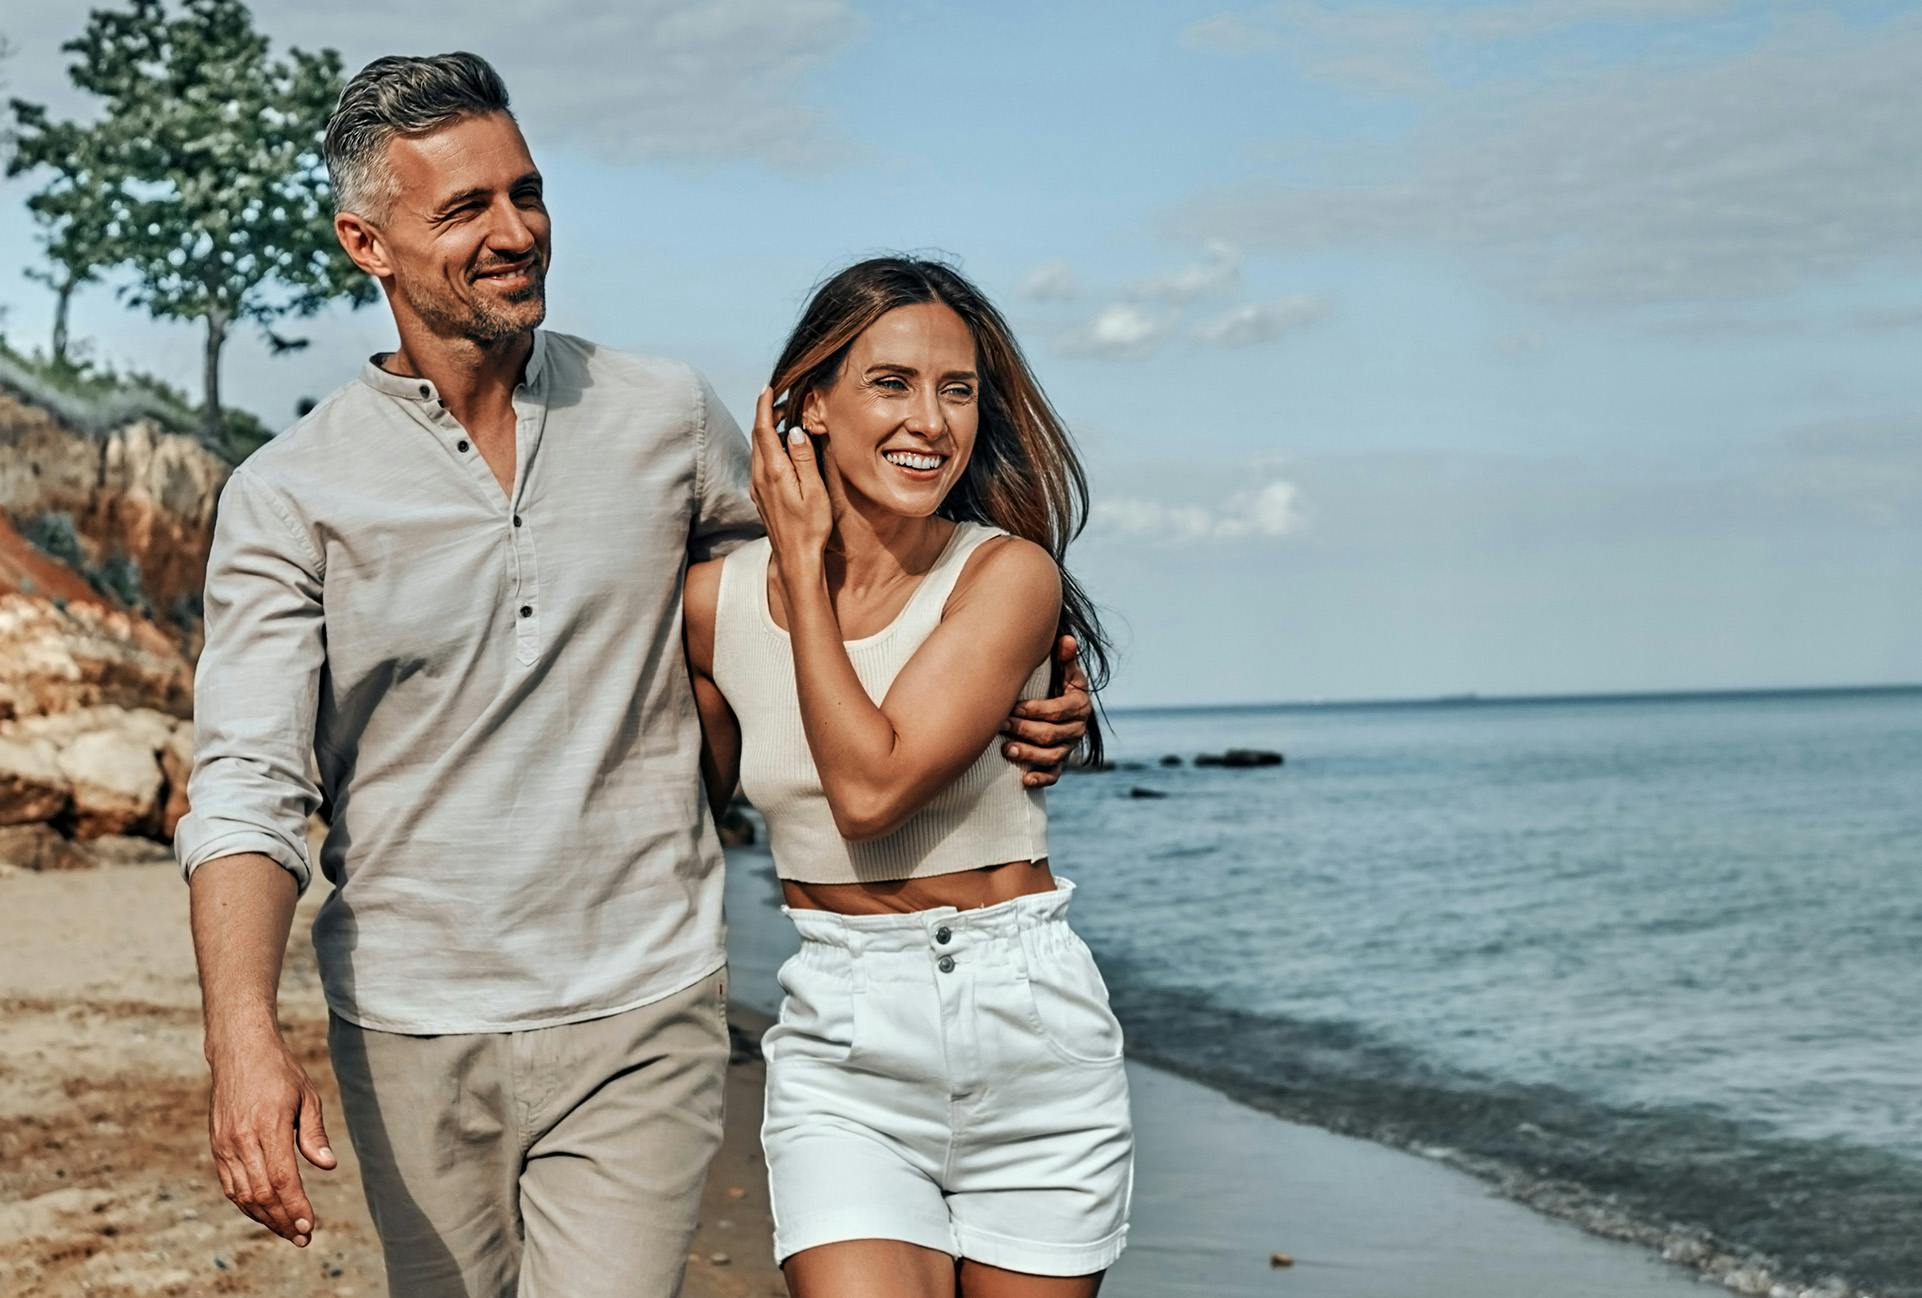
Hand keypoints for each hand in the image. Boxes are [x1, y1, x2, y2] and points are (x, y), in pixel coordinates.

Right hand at [206, 1028, 335, 1246]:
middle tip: (302, 1237)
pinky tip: (262, 1212)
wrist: (239, 1051)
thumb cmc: (280, 1072)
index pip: (282, 1180)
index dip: (296, 1207)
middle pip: (262, 1194)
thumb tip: (327, 1166)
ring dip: (264, 1217)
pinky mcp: (217, 1145)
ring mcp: (225, 1144)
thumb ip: (314, 1134)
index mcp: (268, 1127)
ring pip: (243, 1194)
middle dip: (283, 1220)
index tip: (309, 1226)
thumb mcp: (307, 1096)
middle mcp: (241, 1140)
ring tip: (286, 1230)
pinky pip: (230, 1184)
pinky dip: (246, 1203)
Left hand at [748, 387, 831, 583]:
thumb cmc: (811, 528)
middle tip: (783, 400)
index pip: (763, 430)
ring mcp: (756, 488)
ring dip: (767, 432)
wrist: (795, 559)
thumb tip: (794, 431)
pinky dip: (768, 448)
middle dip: (767, 414)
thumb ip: (804, 459)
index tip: (768, 388)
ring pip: (758, 450)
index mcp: (773, 472)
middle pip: (757, 436)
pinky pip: (760, 463)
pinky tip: (782, 450)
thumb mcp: (815, 491)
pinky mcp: (759, 496)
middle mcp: (759, 477)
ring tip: (784, 420)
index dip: (765, 406)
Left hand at [1001, 634, 1091, 787]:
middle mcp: (1077, 728)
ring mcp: (1068, 748)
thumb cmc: (1054, 683)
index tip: (1013, 706)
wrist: (1056, 706)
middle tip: (1001, 724)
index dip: (1035, 710)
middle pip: (1052, 735)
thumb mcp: (1063, 670)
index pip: (1059, 711)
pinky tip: (1024, 780)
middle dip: (1025, 730)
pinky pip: (1054, 776)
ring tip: (1006, 749)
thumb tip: (1067, 639)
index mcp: (1079, 705)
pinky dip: (1040, 779)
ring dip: (1029, 755)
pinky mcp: (1059, 764)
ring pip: (1052, 757)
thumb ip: (1065, 657)